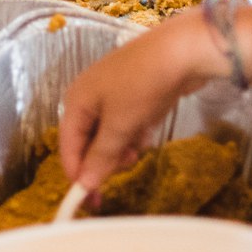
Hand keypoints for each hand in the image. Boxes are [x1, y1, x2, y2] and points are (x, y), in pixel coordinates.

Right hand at [58, 10, 229, 192]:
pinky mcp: (134, 93)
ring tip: (141, 143)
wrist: (183, 49)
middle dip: (106, 158)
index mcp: (76, 101)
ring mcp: (112, 93)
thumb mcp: (120, 125)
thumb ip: (100, 157)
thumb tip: (84, 185)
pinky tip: (150, 128)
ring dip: (124, 146)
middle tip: (128, 164)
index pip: (68, 146)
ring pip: (110, 134)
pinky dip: (136, 131)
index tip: (91, 201)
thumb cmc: (143, 85)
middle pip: (88, 141)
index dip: (77, 174)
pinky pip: (127, 123)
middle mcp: (89, 96)